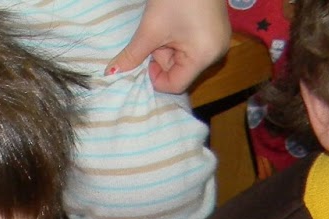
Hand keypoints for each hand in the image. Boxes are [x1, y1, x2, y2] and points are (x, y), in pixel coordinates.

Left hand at [107, 0, 230, 93]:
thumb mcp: (150, 30)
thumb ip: (131, 55)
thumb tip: (110, 74)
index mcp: (204, 56)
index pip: (175, 85)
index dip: (155, 76)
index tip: (145, 57)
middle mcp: (216, 53)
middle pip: (179, 71)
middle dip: (161, 57)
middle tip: (155, 34)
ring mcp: (218, 41)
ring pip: (183, 58)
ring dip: (167, 47)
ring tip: (165, 25)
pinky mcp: (215, 31)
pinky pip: (191, 46)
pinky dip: (177, 39)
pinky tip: (174, 23)